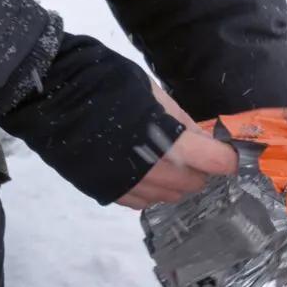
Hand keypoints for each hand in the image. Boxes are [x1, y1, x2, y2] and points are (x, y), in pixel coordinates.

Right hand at [115, 83, 237, 209]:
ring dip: (176, 182)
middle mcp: (153, 171)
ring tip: (168, 161)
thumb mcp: (153, 91)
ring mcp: (130, 185)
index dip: (228, 160)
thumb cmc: (106, 83)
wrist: (54, 96)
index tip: (232, 156)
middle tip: (194, 153)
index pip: (215, 162)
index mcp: (170, 141)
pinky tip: (145, 172)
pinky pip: (143, 202)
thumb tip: (202, 140)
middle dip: (200, 170)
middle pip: (194, 183)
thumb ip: (180, 119)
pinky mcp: (109, 193)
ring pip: (169, 196)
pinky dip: (151, 190)